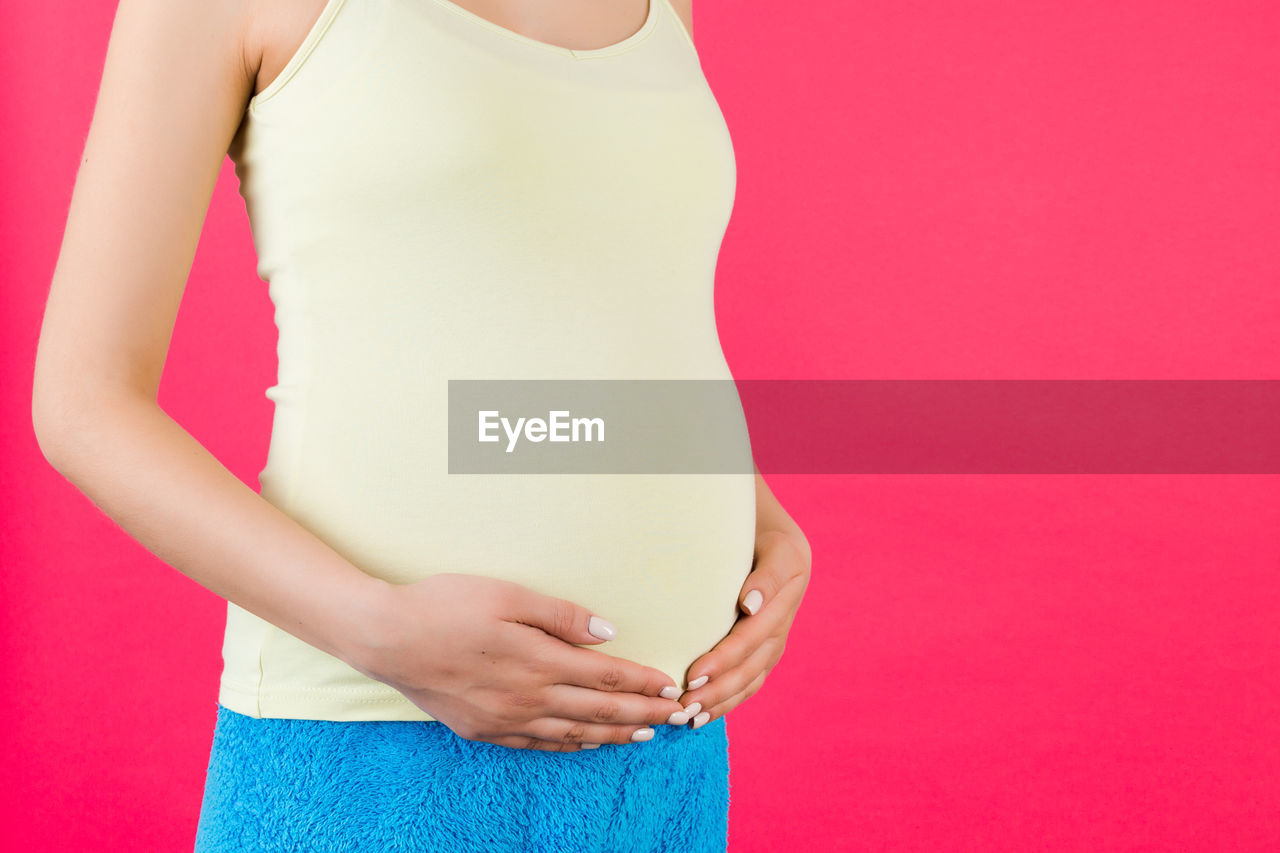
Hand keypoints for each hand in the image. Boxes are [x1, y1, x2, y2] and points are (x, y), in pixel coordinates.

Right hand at [342, 573, 691, 750]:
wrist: (386, 637)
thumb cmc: (446, 605)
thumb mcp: (507, 594)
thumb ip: (561, 616)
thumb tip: (608, 632)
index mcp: (537, 660)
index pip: (605, 677)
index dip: (642, 683)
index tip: (671, 686)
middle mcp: (526, 697)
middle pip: (598, 711)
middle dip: (643, 713)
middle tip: (677, 716)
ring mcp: (504, 719)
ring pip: (573, 734)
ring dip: (613, 734)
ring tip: (644, 733)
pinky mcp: (482, 730)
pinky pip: (538, 744)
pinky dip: (570, 745)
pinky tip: (585, 742)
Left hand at [677, 530, 810, 726]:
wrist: (763, 525)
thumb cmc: (754, 525)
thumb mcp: (766, 538)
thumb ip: (765, 574)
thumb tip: (749, 606)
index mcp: (787, 589)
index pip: (752, 633)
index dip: (724, 658)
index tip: (695, 674)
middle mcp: (784, 618)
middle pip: (750, 664)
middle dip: (717, 688)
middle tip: (683, 703)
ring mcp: (776, 636)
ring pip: (751, 678)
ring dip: (721, 701)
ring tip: (689, 716)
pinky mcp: (766, 647)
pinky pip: (751, 680)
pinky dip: (728, 700)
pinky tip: (703, 715)